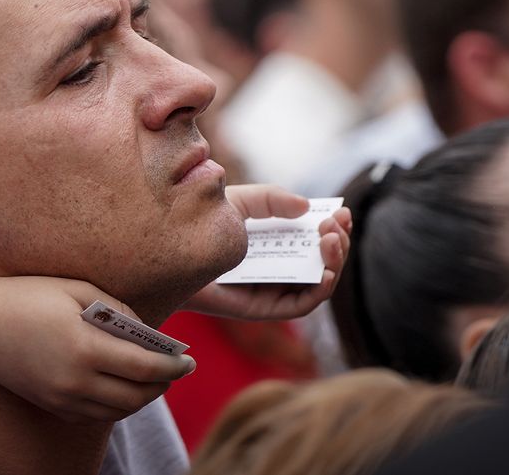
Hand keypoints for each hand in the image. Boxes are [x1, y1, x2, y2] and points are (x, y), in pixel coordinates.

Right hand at [0, 275, 195, 422]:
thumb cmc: (25, 296)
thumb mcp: (74, 288)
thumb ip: (116, 309)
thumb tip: (146, 333)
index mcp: (84, 348)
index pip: (144, 368)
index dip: (173, 367)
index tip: (189, 360)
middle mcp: (75, 381)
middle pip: (136, 396)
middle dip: (163, 384)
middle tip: (176, 368)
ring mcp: (62, 398)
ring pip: (118, 410)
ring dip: (142, 397)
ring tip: (154, 377)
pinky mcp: (51, 406)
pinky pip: (95, 414)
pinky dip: (116, 403)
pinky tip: (122, 384)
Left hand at [185, 184, 351, 320]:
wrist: (166, 249)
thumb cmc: (199, 226)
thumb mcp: (241, 202)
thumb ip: (271, 199)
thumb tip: (306, 206)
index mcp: (275, 246)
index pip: (315, 242)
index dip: (334, 229)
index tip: (342, 212)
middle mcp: (277, 270)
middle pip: (322, 264)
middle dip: (338, 244)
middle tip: (336, 225)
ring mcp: (270, 291)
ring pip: (317, 286)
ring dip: (334, 264)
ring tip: (332, 241)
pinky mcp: (259, 310)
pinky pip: (298, 306)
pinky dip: (318, 292)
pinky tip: (325, 273)